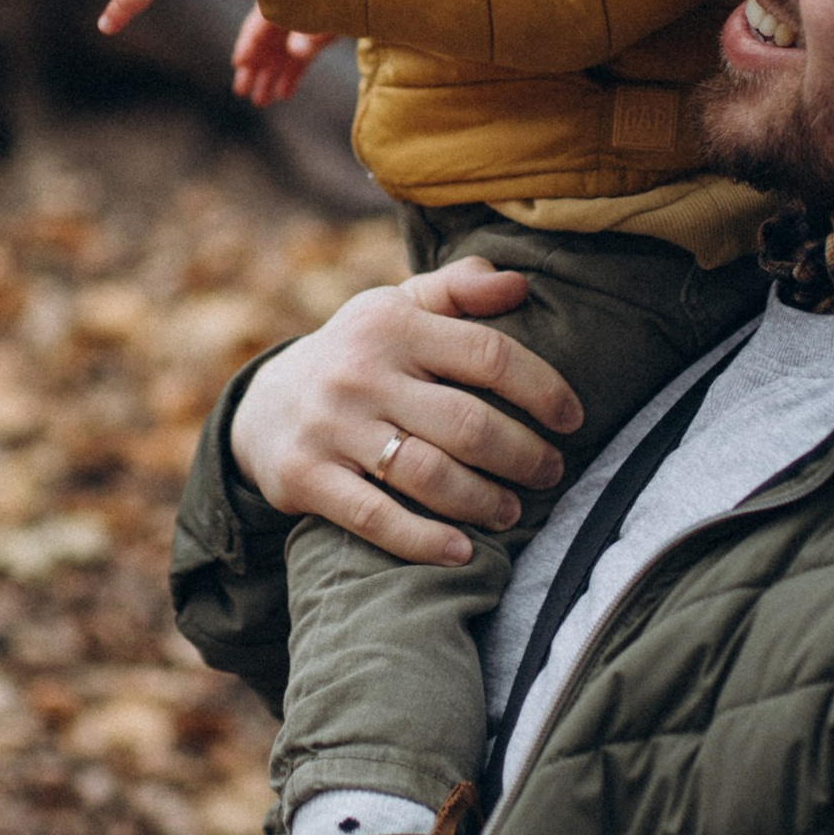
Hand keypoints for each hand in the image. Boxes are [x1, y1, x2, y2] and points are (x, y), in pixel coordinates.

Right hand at [228, 259, 581, 565]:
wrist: (261, 407)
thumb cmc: (356, 356)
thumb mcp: (396, 309)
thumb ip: (456, 291)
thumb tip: (518, 283)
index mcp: (393, 324)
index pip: (487, 354)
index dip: (542, 389)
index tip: (572, 419)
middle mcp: (361, 373)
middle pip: (467, 423)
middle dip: (523, 455)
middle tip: (550, 472)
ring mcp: (332, 428)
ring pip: (429, 474)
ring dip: (484, 500)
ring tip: (512, 511)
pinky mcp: (307, 478)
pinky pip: (377, 518)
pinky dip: (425, 540)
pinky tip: (462, 551)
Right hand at [231, 9, 339, 106]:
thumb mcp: (332, 10)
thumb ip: (315, 29)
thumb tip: (296, 52)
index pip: (262, 22)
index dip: (250, 43)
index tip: (239, 63)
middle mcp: (293, 11)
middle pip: (268, 40)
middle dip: (256, 67)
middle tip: (242, 92)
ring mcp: (308, 23)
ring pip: (283, 53)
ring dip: (272, 76)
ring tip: (261, 101)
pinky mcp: (322, 35)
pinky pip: (302, 57)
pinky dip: (293, 74)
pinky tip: (285, 94)